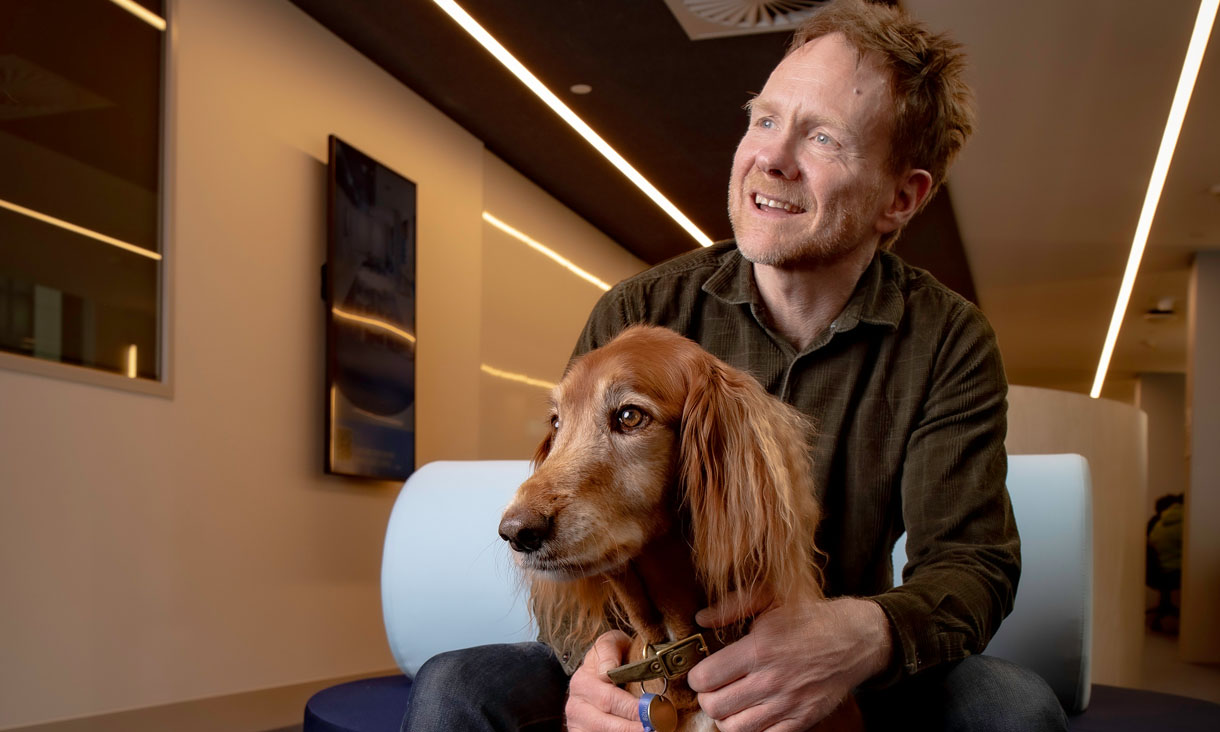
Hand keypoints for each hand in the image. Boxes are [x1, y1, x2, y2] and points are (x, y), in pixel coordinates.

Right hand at [565, 630, 642, 731]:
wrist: (600, 673)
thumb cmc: (613, 658)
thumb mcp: (610, 644)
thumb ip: (608, 649)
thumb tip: (607, 669)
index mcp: (582, 682)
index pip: (609, 699)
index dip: (632, 708)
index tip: (652, 710)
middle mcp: (576, 707)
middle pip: (607, 724)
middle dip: (634, 727)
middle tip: (656, 727)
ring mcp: (578, 726)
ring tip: (649, 731)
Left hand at [686, 592, 891, 731]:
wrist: (854, 639)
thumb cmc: (810, 617)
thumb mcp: (770, 599)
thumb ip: (732, 607)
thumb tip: (701, 619)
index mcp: (760, 648)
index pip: (706, 678)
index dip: (696, 677)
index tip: (701, 673)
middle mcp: (771, 680)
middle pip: (715, 707)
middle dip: (707, 698)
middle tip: (713, 689)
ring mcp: (787, 704)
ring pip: (734, 728)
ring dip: (726, 717)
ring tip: (731, 702)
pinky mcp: (801, 720)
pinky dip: (752, 729)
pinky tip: (752, 713)